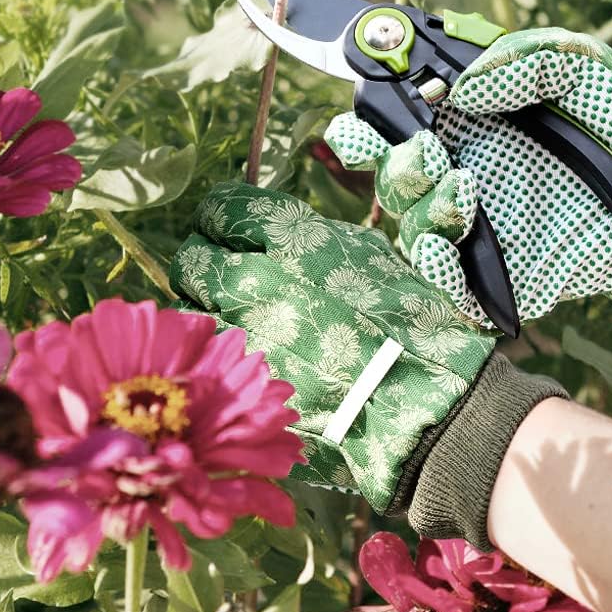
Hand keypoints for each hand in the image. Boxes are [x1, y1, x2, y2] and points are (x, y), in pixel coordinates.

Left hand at [170, 182, 564, 546]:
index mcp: (293, 239)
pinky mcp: (240, 384)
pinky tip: (239, 363)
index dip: (222, 220)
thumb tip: (281, 238)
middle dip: (205, 264)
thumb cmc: (412, 326)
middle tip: (225, 279)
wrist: (423, 402)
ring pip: (188, 309)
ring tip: (236, 325)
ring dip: (206, 312)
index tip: (228, 231)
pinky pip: (203, 359)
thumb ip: (315, 242)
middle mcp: (255, 278)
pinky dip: (213, 356)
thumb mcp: (371, 257)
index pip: (224, 209)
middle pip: (193, 257)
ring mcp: (241, 335)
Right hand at [325, 27, 611, 352]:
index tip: (373, 104)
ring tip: (465, 189)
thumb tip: (457, 89)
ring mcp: (479, 228)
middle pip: (389, 178)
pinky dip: (437, 264)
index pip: (396, 122)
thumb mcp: (580, 65)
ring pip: (410, 228)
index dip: (370, 116)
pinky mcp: (500, 276)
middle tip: (424, 151)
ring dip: (419, 206)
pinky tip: (452, 240)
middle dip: (386, 164)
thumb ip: (519, 59)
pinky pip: (448, 280)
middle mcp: (463, 175)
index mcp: (470, 125)